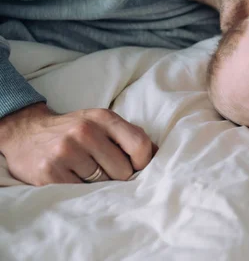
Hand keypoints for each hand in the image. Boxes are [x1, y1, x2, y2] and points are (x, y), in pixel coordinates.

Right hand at [0, 103, 155, 185]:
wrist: (26, 134)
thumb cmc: (75, 131)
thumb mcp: (102, 123)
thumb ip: (130, 136)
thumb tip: (160, 155)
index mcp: (103, 118)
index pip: (139, 144)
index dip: (144, 163)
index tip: (137, 169)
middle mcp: (85, 131)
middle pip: (123, 170)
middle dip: (118, 176)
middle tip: (104, 170)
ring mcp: (66, 151)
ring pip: (103, 183)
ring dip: (99, 184)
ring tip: (86, 172)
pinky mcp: (50, 172)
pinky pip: (81, 192)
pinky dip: (82, 191)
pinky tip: (74, 179)